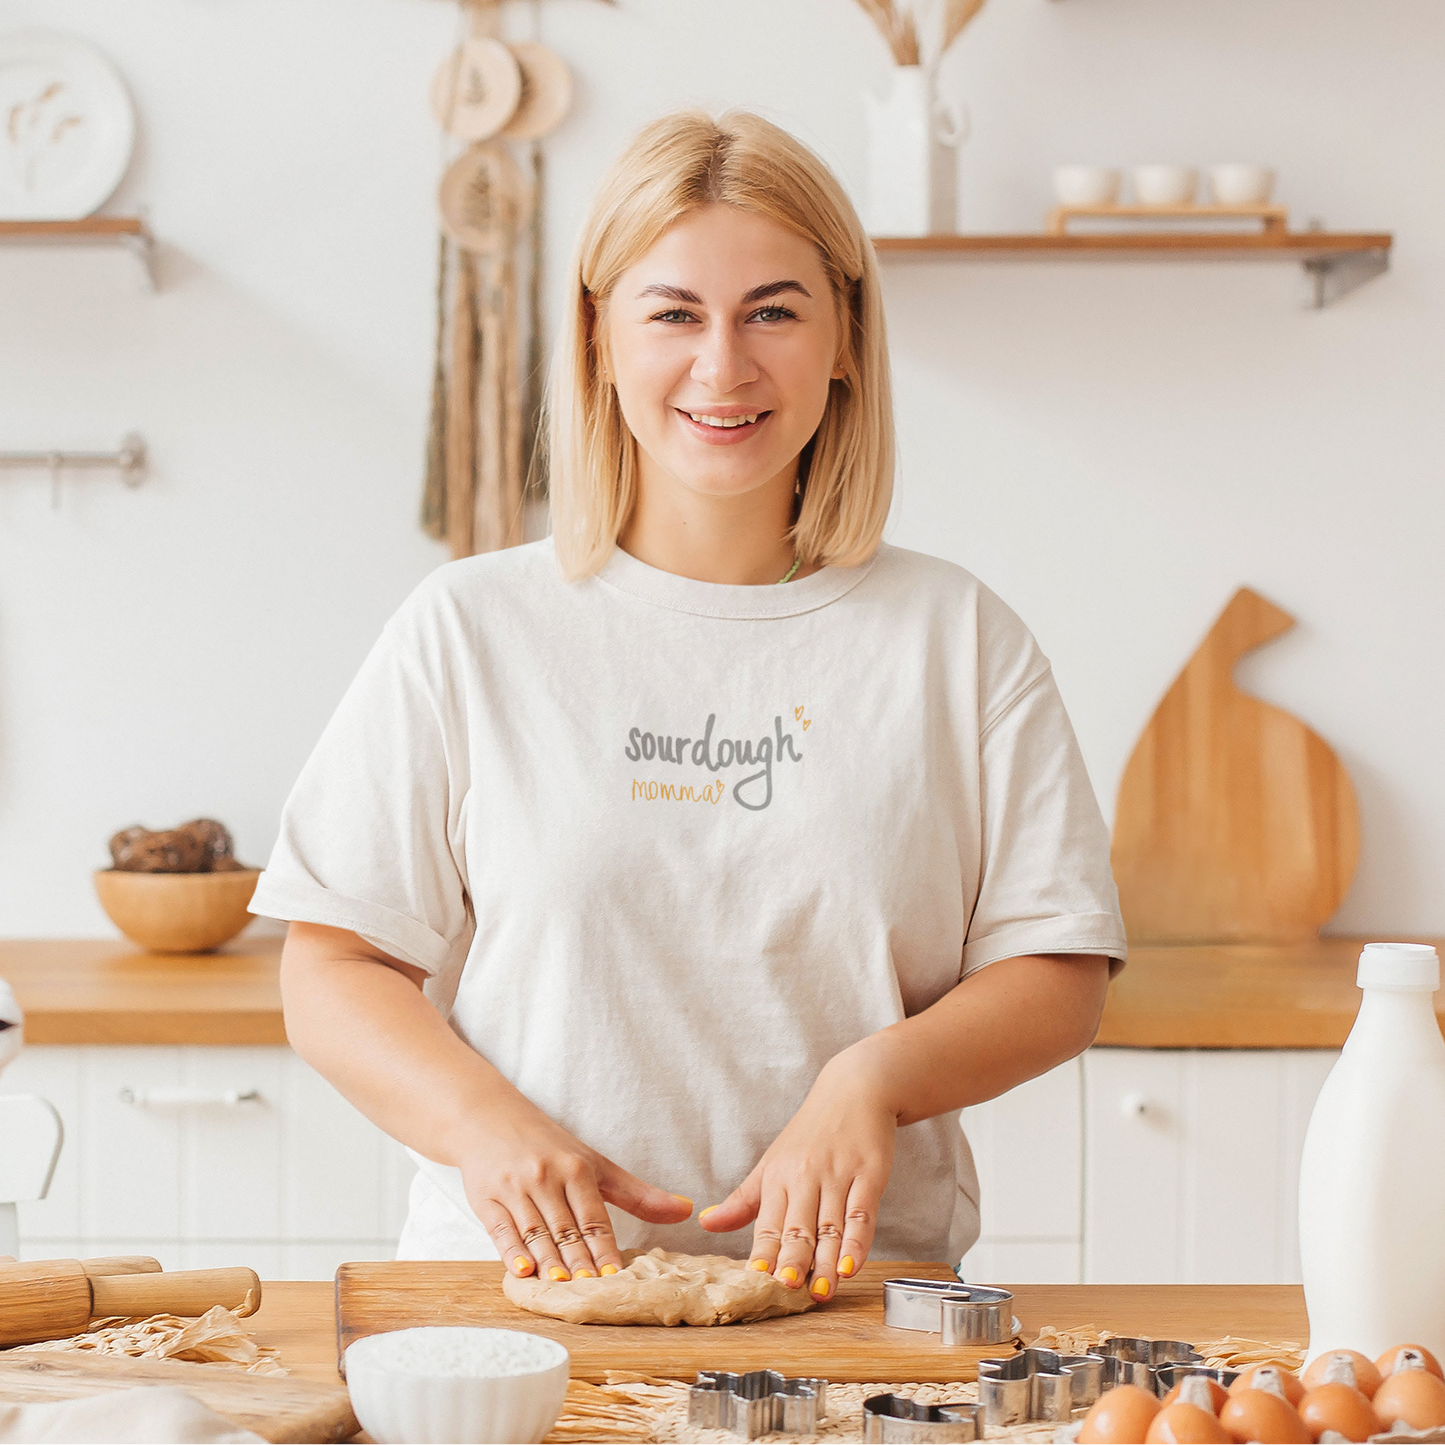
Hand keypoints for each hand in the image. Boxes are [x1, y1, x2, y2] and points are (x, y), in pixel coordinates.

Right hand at [457, 1087, 691, 1280]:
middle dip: (579, 1262)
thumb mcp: (594, 1163)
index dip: (606, 1250)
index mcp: (576, 1168)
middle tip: (593, 1292)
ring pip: (535, 1232)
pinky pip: (500, 1230)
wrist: (489, 1119)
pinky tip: (522, 1271)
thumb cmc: (549, 1147)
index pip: (595, 1218)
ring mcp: (514, 1187)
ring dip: (549, 1262)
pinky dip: (511, 1251)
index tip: (617, 1278)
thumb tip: (685, 1211)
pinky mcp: (485, 1198)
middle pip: (566, 1229)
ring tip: (562, 1288)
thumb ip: (636, 1194)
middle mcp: (546, 1177)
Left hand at [697, 1049, 896, 1301]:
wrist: (854, 1090)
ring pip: (830, 1226)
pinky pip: (861, 1214)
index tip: (755, 1281)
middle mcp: (805, 1176)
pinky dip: (856, 1243)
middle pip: (798, 1227)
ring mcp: (838, 1175)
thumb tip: (706, 1223)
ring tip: (820, 1293)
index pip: (767, 1223)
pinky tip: (850, 1266)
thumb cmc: (811, 1133)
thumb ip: (743, 1201)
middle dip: (793, 1262)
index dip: (763, 1253)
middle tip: (787, 1292)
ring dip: (825, 1262)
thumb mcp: (772, 1163)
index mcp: (777, 1176)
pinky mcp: (869, 1175)